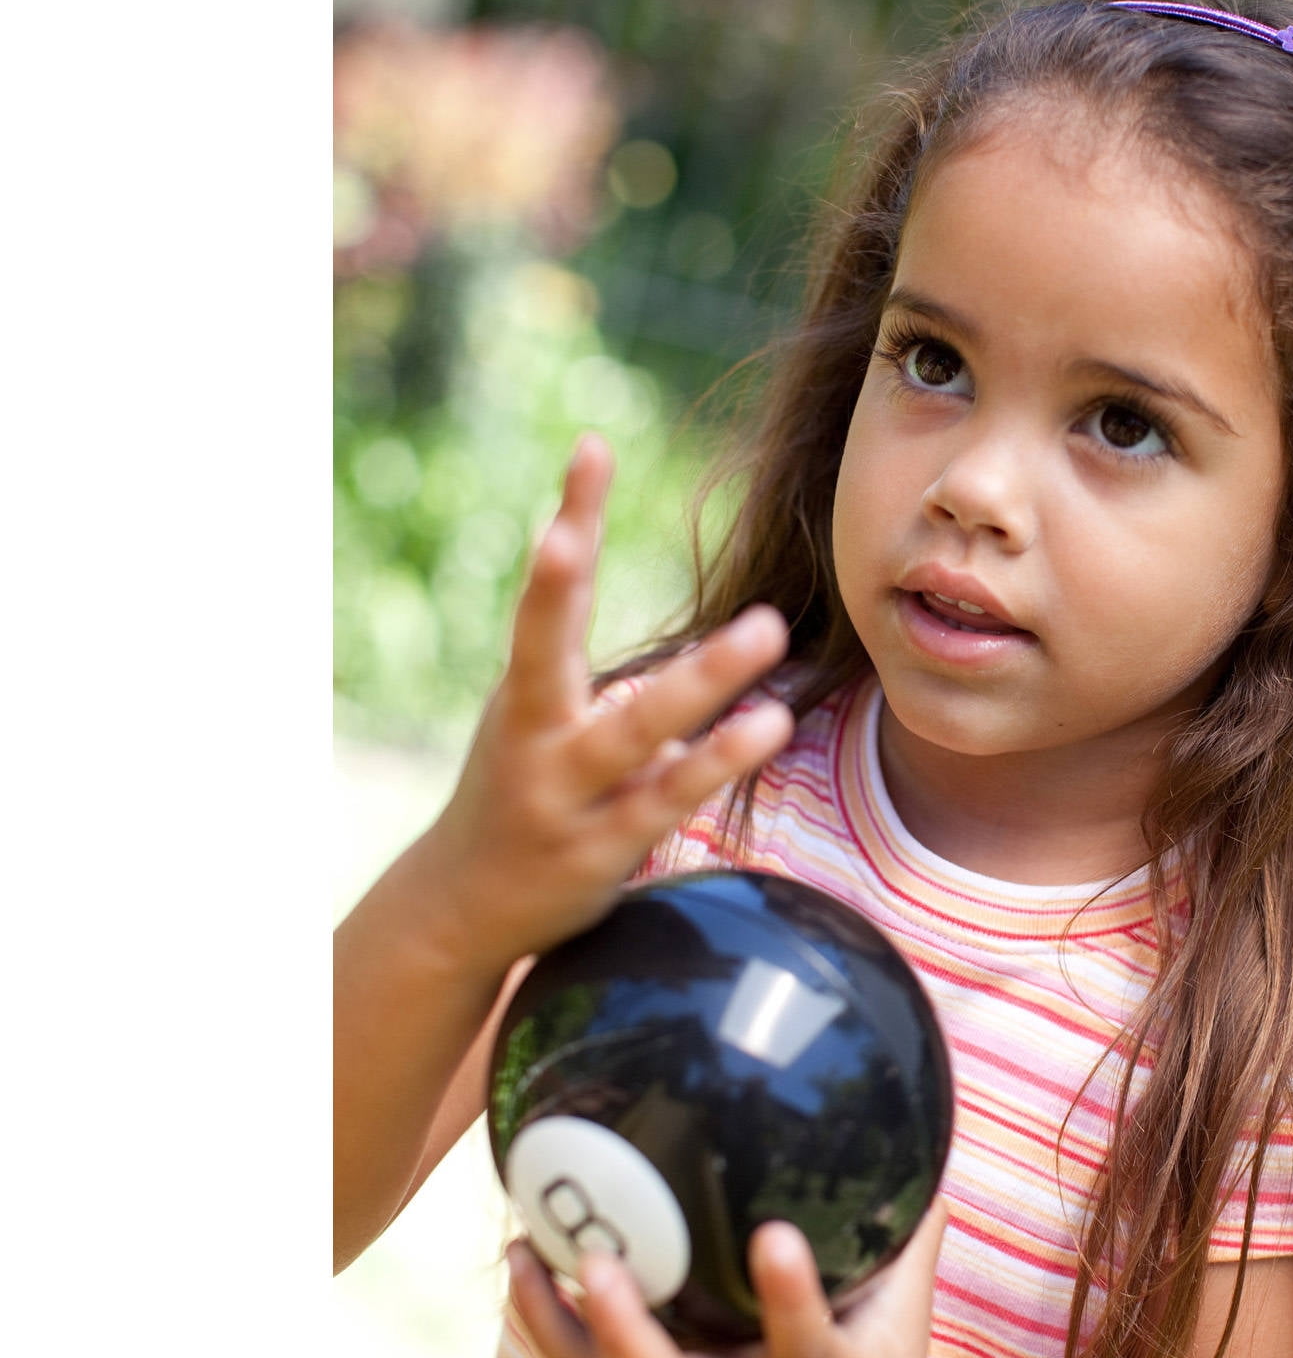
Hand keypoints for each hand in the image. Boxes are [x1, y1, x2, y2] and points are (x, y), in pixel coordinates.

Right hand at [413, 434, 794, 976]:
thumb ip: (577, 648)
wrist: (459, 910)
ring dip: (700, 681)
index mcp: (524, 693)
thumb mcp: (536, 713)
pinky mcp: (602, 848)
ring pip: (634, 730)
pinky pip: (668, 797)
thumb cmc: (521, 786)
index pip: (547, 595)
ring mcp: (565, 795)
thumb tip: (607, 560)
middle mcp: (533, 735)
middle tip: (580, 524)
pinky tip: (767, 723)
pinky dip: (716, 759)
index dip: (571, 519)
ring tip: (766, 629)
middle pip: (548, 650)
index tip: (591, 447)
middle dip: (562, 581)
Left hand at [506, 1199, 952, 1357]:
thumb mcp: (911, 1307)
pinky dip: (551, 1323)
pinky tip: (526, 1262)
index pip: (805, 1343)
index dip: (789, 1296)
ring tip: (521, 1249)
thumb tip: (918, 1120)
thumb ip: (911, 1226)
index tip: (774, 1236)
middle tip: (593, 1260)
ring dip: (555, 1326)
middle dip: (625, 1329)